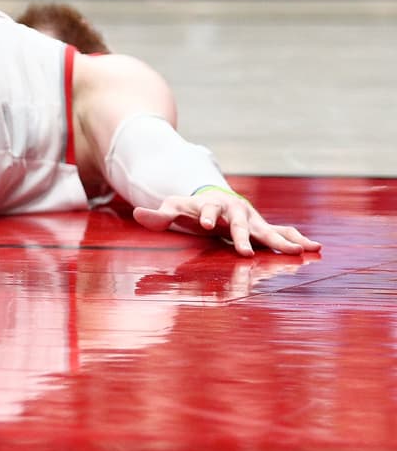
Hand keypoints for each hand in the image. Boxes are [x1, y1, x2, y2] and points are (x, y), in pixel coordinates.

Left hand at [132, 189, 321, 256]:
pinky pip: (282, 232)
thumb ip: (157, 215)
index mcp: (211, 205)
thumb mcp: (172, 210)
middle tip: (246, 250)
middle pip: (240, 223)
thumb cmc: (191, 208)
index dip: (206, 215)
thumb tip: (137, 214)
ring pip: (267, 229)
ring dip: (281, 240)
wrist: (214, 199)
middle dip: (244, 236)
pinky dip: (297, 238)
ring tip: (297, 251)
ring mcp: (251, 219)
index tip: (205, 224)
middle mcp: (235, 211)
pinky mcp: (262, 227)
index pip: (207, 209)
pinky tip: (314, 246)